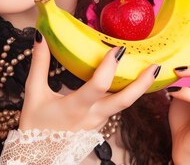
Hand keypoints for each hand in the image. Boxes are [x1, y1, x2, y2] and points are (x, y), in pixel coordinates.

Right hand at [19, 31, 158, 131]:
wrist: (38, 156)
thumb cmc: (34, 126)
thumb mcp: (33, 93)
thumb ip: (39, 64)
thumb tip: (40, 36)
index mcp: (74, 108)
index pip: (98, 86)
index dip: (109, 66)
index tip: (117, 49)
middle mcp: (91, 117)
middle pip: (124, 101)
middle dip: (142, 83)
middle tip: (155, 66)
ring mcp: (98, 123)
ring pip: (123, 105)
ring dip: (138, 88)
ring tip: (149, 68)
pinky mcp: (100, 125)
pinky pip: (117, 107)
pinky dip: (126, 93)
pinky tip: (130, 79)